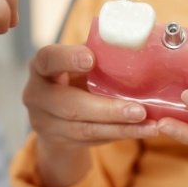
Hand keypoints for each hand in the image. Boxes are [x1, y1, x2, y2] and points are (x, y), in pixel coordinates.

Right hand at [23, 44, 157, 186]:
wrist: (56, 115)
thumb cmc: (75, 77)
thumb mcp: (80, 63)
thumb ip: (98, 55)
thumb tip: (140, 44)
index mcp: (42, 66)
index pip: (48, 59)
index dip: (68, 59)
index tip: (91, 58)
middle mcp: (36, 95)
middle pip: (70, 105)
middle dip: (108, 109)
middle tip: (139, 110)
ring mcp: (45, 123)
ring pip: (85, 129)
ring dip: (121, 127)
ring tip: (150, 125)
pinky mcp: (60, 142)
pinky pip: (93, 140)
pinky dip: (120, 135)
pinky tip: (142, 131)